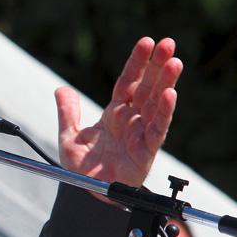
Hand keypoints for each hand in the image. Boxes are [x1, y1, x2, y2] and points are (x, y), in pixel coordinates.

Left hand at [55, 37, 182, 187]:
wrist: (88, 193)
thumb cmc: (83, 168)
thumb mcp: (69, 136)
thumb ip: (67, 113)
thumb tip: (61, 89)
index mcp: (114, 113)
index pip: (127, 82)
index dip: (137, 63)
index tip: (147, 43)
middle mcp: (131, 120)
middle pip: (146, 88)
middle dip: (157, 66)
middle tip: (168, 44)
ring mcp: (140, 134)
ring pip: (157, 105)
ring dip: (166, 84)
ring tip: (175, 63)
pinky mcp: (146, 151)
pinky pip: (157, 130)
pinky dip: (165, 113)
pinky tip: (171, 96)